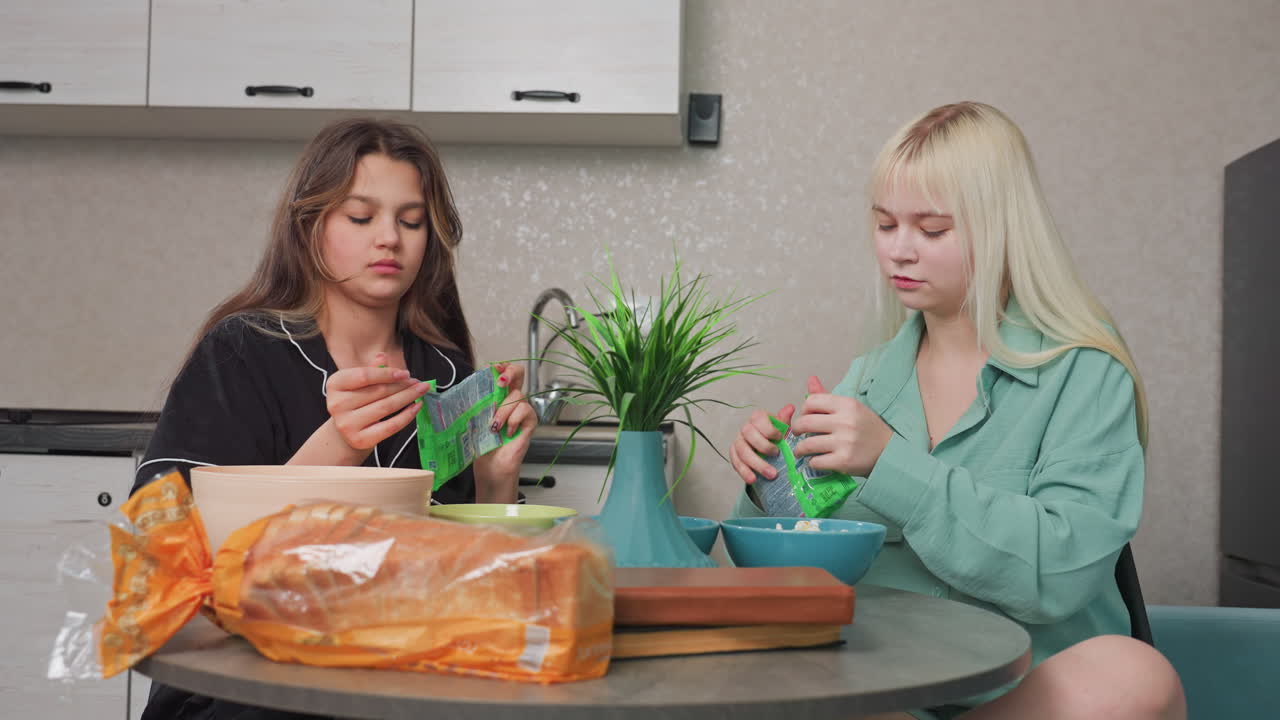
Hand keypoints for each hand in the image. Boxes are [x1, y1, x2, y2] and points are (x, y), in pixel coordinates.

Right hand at [325, 352, 431, 452]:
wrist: (345, 431)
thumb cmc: (355, 401)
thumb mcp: (359, 383)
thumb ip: (371, 370)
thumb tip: (383, 356)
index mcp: (335, 384)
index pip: (364, 376)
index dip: (387, 374)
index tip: (405, 373)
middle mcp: (337, 404)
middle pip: (378, 391)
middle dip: (402, 385)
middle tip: (418, 382)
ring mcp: (347, 424)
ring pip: (386, 407)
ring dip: (408, 397)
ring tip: (421, 391)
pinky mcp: (360, 439)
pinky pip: (390, 426)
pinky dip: (407, 416)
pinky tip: (417, 407)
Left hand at [473, 362, 537, 502]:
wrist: (490, 466)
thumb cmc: (480, 444)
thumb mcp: (472, 418)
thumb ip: (472, 402)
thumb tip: (457, 389)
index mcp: (498, 396)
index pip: (504, 372)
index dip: (502, 366)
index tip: (493, 368)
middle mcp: (512, 399)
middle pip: (519, 373)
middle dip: (510, 373)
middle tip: (500, 382)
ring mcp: (522, 410)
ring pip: (518, 396)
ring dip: (503, 410)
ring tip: (493, 426)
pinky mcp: (529, 422)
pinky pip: (525, 411)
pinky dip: (513, 420)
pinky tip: (506, 432)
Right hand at [729, 403, 796, 484]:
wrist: (765, 448)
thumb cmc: (775, 436)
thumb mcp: (782, 428)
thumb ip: (784, 421)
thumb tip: (790, 408)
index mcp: (757, 418)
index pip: (759, 420)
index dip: (770, 429)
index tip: (780, 438)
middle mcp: (745, 428)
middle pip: (749, 434)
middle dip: (763, 446)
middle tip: (777, 455)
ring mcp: (738, 441)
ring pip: (742, 451)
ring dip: (756, 463)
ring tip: (771, 475)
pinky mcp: (734, 454)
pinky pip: (736, 462)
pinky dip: (744, 472)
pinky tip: (753, 479)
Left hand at [790, 376, 891, 476]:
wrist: (891, 451)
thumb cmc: (868, 429)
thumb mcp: (851, 408)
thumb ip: (828, 397)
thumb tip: (810, 379)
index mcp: (847, 404)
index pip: (812, 401)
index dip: (804, 410)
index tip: (805, 417)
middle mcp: (845, 421)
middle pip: (805, 422)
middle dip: (796, 429)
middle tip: (798, 434)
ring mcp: (844, 442)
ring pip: (807, 444)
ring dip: (799, 449)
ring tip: (801, 451)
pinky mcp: (844, 461)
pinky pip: (816, 461)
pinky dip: (812, 462)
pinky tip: (815, 460)